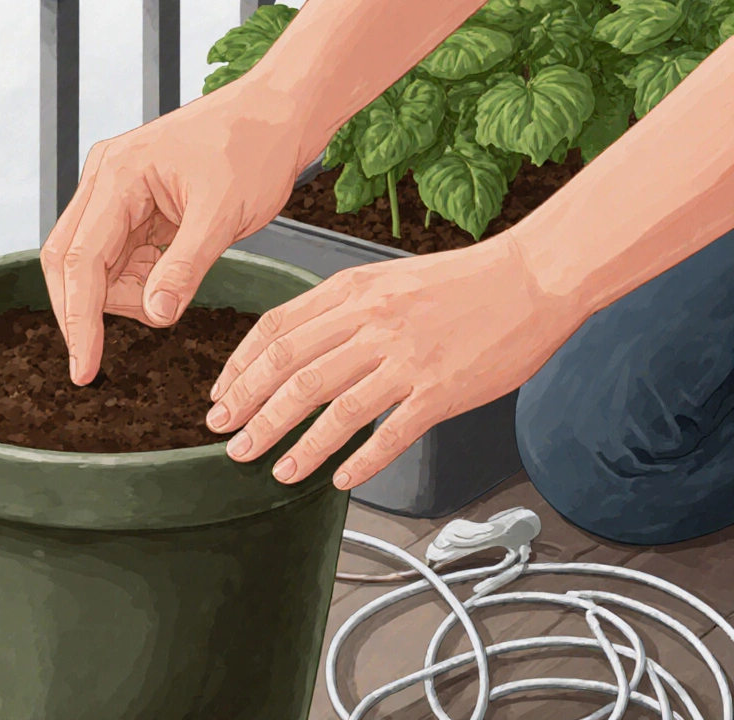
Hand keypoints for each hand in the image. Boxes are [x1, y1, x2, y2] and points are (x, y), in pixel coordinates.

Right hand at [40, 74, 319, 384]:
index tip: (82, 369)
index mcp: (117, 174)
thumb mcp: (224, 215)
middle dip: (88, 311)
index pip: (81, 261)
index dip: (78, 320)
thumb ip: (184, 268)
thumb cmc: (256, 147)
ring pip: (93, 265)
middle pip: (70, 263)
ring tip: (174, 288)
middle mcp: (105, 180)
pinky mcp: (134, 204)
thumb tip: (155, 316)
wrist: (280, 114)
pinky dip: (140, 280)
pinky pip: (119, 256)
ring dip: (124, 294)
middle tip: (103, 357)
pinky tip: (173, 275)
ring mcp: (116, 192)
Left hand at [205, 236, 584, 489]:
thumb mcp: (385, 279)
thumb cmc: (462, 281)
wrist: (534, 276)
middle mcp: (372, 322)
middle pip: (292, 373)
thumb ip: (339, 309)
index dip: (240, 369)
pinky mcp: (441, 390)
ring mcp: (406, 358)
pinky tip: (339, 478)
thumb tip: (293, 345)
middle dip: (252, 412)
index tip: (222, 396)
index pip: (275, 332)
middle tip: (229, 439)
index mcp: (352, 291)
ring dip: (294, 443)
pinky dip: (360, 460)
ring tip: (272, 468)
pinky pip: (389, 433)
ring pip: (332, 407)